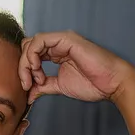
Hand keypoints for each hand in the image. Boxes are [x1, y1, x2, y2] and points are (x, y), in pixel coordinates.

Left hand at [19, 30, 134, 103]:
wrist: (111, 83)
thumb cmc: (92, 84)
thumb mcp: (59, 87)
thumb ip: (43, 87)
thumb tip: (28, 95)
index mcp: (56, 54)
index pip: (31, 55)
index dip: (25, 71)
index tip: (29, 87)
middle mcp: (57, 45)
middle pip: (27, 48)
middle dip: (23, 67)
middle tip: (28, 84)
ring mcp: (61, 40)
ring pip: (31, 43)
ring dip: (27, 63)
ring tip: (35, 78)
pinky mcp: (65, 39)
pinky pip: (39, 40)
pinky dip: (33, 54)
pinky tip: (38, 68)